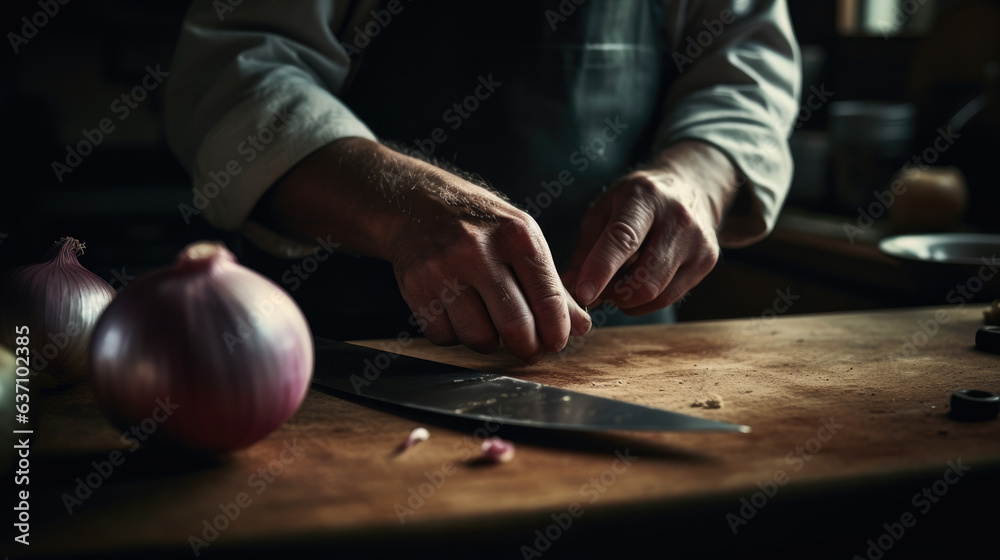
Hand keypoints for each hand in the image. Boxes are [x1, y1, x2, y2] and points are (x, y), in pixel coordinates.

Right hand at [254, 138, 589, 362]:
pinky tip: (458, 314)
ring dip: (488, 342)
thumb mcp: (521, 239)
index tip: (556, 342)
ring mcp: (444, 269)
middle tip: (528, 348)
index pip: (548, 297)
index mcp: (516, 234)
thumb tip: (581, 326)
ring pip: (479, 337)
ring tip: (489, 323)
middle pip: (514, 325)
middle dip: (527, 347)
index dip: (557, 330)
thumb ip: (551, 284)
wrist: (415, 203)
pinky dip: (455, 336)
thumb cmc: (480, 224)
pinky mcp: (417, 287)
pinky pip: (445, 336)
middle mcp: (479, 250)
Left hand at [562, 141, 739, 314]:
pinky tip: (638, 281)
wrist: (691, 185)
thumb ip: (586, 248)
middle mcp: (677, 218)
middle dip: (612, 293)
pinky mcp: (708, 260)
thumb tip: (568, 287)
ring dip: (627, 300)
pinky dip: (646, 300)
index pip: (623, 238)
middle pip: (644, 278)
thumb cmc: (638, 200)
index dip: (601, 269)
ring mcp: (698, 241)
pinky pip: (669, 297)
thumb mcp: (605, 210)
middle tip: (597, 290)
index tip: (582, 293)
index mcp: (644, 198)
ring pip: (657, 294)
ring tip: (617, 283)